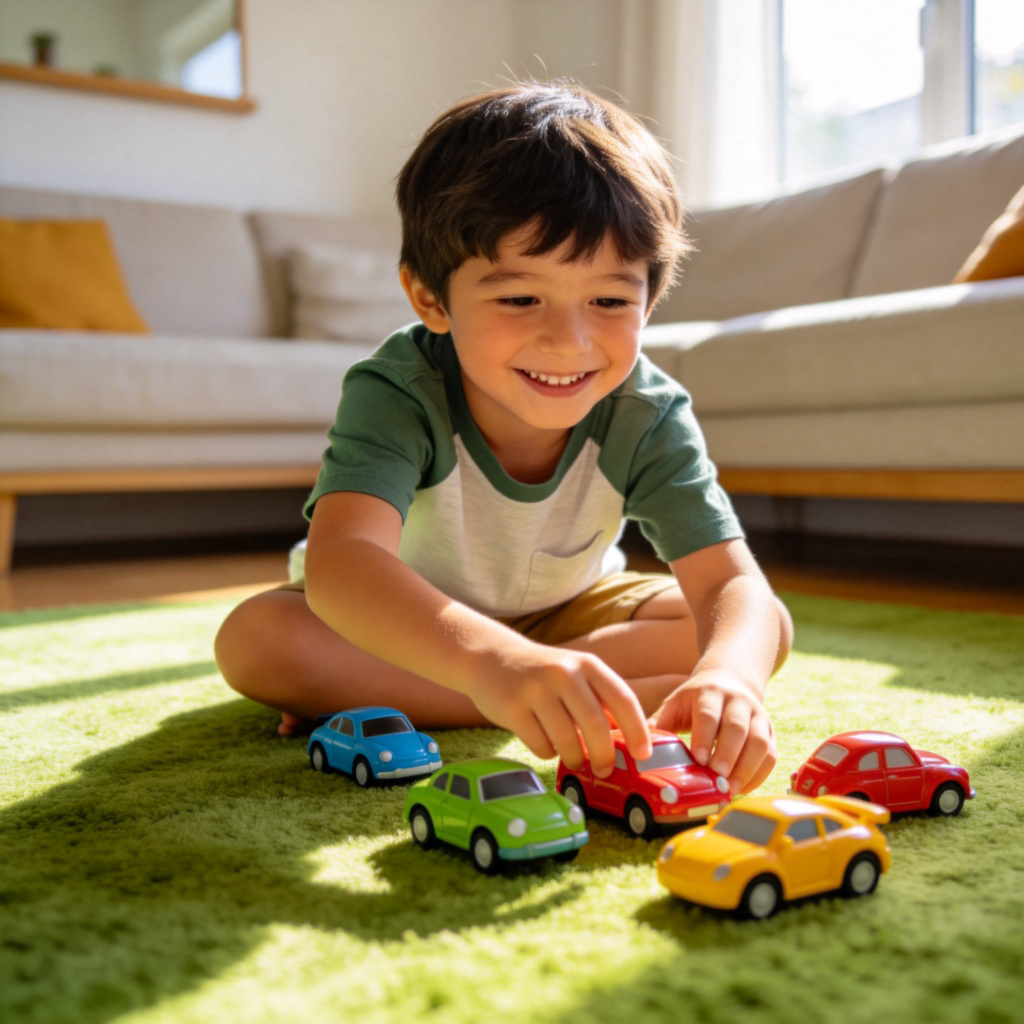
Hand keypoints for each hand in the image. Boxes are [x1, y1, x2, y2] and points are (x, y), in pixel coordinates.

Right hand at [469, 644, 651, 777]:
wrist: (492, 657)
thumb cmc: (544, 673)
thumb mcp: (576, 673)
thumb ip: (601, 700)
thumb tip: (630, 740)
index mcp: (587, 664)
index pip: (623, 699)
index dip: (637, 730)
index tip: (643, 755)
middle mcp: (563, 672)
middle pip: (595, 725)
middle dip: (604, 755)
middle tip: (605, 770)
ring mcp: (536, 689)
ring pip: (567, 741)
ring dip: (575, 758)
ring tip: (575, 759)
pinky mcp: (512, 708)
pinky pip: (541, 745)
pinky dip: (548, 753)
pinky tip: (545, 743)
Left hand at [650, 669, 774, 794]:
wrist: (730, 679)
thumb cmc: (697, 698)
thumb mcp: (676, 702)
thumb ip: (659, 723)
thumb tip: (635, 745)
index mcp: (709, 693)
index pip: (708, 714)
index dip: (705, 737)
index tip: (699, 759)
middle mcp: (737, 701)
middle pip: (737, 727)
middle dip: (728, 754)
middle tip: (717, 778)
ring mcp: (757, 715)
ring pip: (759, 742)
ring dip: (746, 768)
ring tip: (730, 789)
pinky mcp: (769, 731)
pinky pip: (771, 754)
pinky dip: (759, 774)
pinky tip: (743, 788)